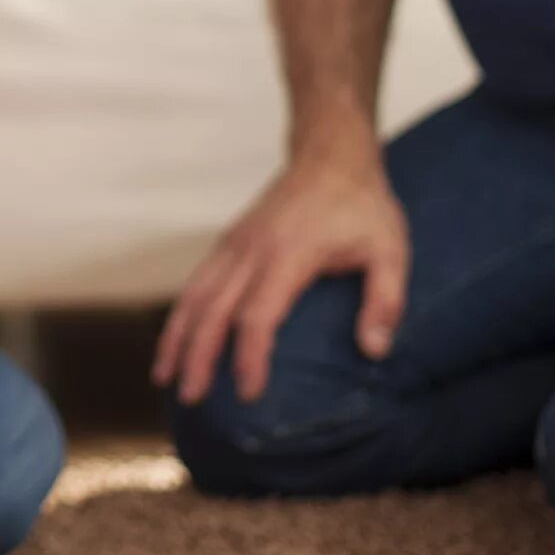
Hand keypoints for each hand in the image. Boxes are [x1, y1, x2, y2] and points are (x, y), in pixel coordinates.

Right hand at [154, 134, 408, 405]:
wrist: (330, 155)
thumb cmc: (363, 207)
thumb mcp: (390, 249)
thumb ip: (385, 301)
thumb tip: (374, 352)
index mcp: (289, 255)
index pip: (258, 314)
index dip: (250, 356)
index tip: (249, 393)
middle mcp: (251, 251)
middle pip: (213, 310)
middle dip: (198, 356)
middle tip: (190, 399)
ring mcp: (234, 245)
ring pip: (194, 295)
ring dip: (177, 337)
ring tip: (164, 377)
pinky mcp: (229, 243)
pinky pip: (196, 282)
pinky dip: (180, 314)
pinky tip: (175, 340)